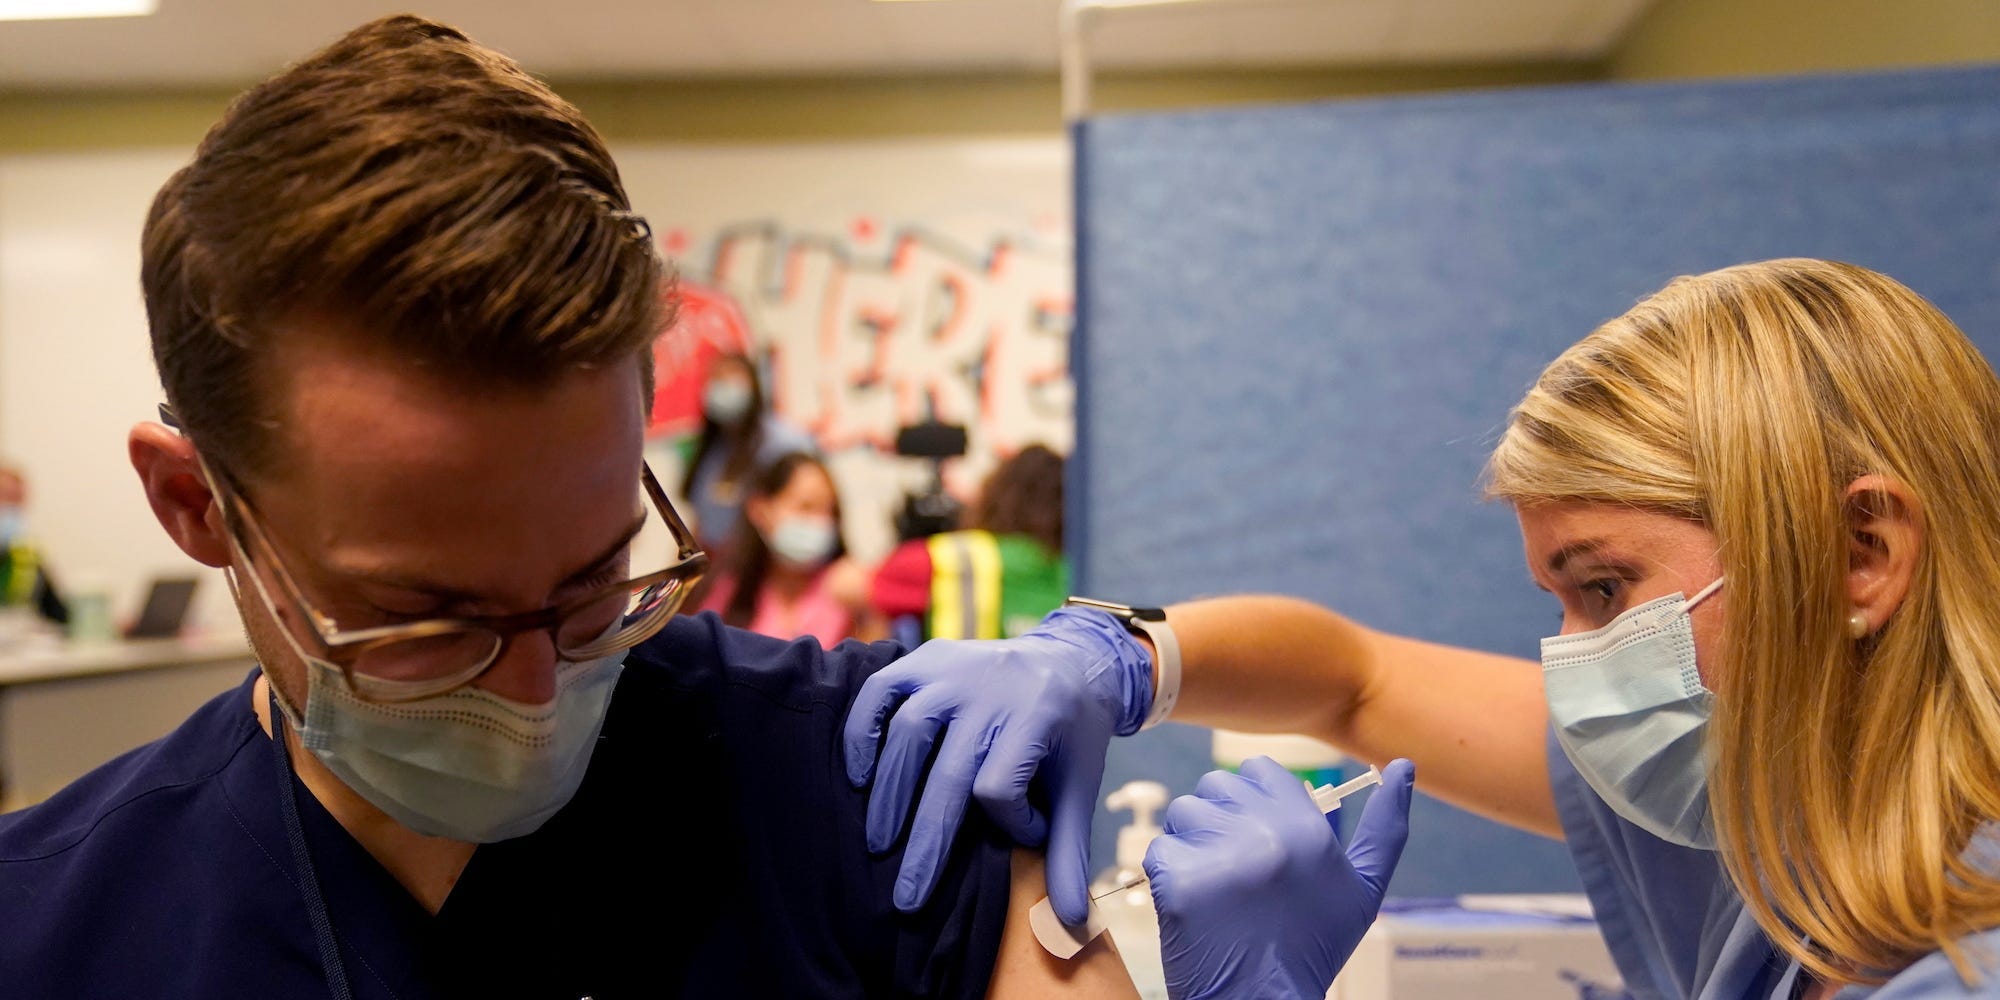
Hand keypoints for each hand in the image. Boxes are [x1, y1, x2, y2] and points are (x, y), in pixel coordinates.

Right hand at [843, 606, 1152, 920]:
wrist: (1070, 659)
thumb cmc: (1071, 734)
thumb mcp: (1080, 786)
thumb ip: (1070, 851)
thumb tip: (1073, 923)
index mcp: (1036, 718)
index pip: (1001, 786)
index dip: (1010, 822)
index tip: (1025, 832)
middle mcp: (990, 690)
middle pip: (948, 774)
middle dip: (926, 842)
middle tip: (907, 897)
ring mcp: (952, 670)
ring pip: (908, 732)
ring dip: (888, 794)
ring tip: (879, 844)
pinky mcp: (924, 658)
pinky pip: (880, 692)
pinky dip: (862, 732)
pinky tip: (857, 777)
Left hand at [1146, 757, 1415, 999]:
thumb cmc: (1313, 945)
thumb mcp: (1363, 887)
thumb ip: (1386, 825)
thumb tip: (1404, 766)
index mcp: (1307, 828)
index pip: (1258, 770)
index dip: (1251, 797)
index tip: (1255, 831)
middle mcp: (1264, 833)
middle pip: (1216, 786)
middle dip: (1219, 817)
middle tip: (1233, 865)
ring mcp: (1217, 856)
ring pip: (1183, 812)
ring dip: (1191, 841)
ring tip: (1213, 883)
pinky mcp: (1177, 882)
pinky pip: (1158, 850)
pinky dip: (1168, 874)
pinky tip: (1194, 902)